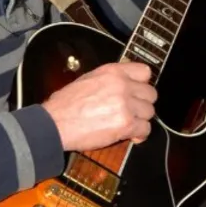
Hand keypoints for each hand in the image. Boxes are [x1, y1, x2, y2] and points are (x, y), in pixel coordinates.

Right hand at [42, 62, 156, 151]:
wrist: (54, 123)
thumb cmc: (65, 104)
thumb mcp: (88, 79)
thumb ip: (110, 78)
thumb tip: (126, 80)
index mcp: (113, 72)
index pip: (145, 72)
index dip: (143, 84)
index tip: (138, 92)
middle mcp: (122, 85)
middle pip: (151, 94)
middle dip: (142, 104)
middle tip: (133, 111)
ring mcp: (125, 104)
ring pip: (149, 112)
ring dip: (141, 120)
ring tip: (129, 124)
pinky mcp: (126, 124)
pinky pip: (145, 129)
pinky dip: (140, 134)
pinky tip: (131, 135)